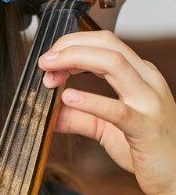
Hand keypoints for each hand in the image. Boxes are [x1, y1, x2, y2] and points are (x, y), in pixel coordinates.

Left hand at [38, 30, 175, 194]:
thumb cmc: (150, 150)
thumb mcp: (108, 129)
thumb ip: (80, 119)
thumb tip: (51, 114)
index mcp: (140, 76)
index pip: (105, 44)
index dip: (73, 45)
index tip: (49, 61)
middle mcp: (147, 81)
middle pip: (108, 45)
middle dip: (71, 47)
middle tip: (45, 61)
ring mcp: (149, 102)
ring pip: (114, 63)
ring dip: (76, 61)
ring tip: (51, 72)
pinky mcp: (146, 128)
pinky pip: (117, 109)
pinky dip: (90, 101)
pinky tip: (68, 98)